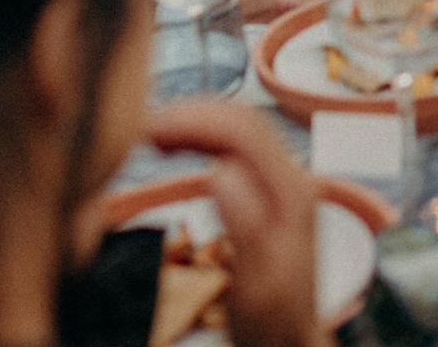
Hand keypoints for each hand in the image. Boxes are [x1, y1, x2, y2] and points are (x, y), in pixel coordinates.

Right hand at [144, 100, 327, 346]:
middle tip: (144, 127)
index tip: (152, 128)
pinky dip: (203, 136)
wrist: (289, 340)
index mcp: (293, 193)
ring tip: (153, 133)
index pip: (245, 133)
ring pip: (239, 128)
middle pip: (243, 121)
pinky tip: (176, 145)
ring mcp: (283, 180)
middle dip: (192, 113)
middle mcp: (294, 177)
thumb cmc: (272, 320)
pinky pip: (236, 145)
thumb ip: (245, 227)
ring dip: (196, 120)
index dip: (197, 120)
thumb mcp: (258, 284)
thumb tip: (222, 174)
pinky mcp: (270, 188)